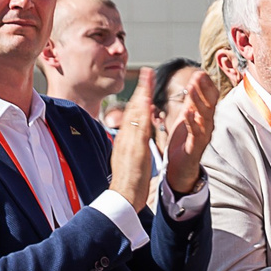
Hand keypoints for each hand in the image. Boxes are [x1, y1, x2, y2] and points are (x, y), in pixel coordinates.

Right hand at [108, 69, 156, 209]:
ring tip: (149, 78)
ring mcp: (128, 143)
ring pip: (135, 114)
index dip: (138, 96)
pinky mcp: (134, 150)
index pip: (132, 113)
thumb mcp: (130, 158)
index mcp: (125, 139)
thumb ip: (133, 144)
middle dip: (141, 89)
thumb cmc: (128, 181)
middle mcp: (125, 138)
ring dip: (142, 94)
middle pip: (132, 108)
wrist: (122, 198)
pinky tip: (148, 102)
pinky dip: (143, 114)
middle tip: (148, 71)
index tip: (145, 82)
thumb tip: (138, 132)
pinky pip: (139, 128)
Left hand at [162, 67, 218, 193]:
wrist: (180, 168)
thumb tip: (194, 82)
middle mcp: (208, 125)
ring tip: (191, 87)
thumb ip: (192, 103)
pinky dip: (191, 122)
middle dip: (204, 89)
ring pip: (204, 116)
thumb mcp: (187, 118)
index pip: (210, 98)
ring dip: (198, 101)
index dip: (206, 85)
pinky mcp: (196, 147)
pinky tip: (187, 112)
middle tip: (198, 75)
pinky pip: (195, 133)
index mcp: (205, 117)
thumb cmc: (184, 142)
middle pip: (210, 104)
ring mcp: (204, 136)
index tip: (200, 72)